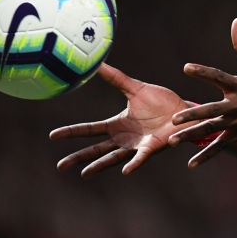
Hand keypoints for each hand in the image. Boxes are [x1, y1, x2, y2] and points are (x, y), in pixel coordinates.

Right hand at [49, 64, 192, 176]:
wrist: (183, 111)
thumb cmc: (161, 102)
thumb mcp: (135, 88)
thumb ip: (117, 78)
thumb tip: (98, 64)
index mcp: (118, 124)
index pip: (90, 130)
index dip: (72, 132)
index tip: (53, 136)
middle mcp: (124, 138)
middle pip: (96, 149)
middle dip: (78, 157)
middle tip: (60, 166)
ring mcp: (137, 145)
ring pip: (114, 157)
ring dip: (99, 165)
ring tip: (85, 173)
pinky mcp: (152, 147)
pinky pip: (141, 157)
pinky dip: (134, 163)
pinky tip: (126, 170)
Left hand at [168, 17, 236, 167]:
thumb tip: (236, 20)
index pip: (218, 77)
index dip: (202, 72)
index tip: (186, 68)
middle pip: (211, 110)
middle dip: (192, 114)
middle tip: (174, 119)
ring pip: (212, 130)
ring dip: (193, 136)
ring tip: (174, 140)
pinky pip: (221, 146)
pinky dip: (207, 155)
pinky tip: (192, 164)